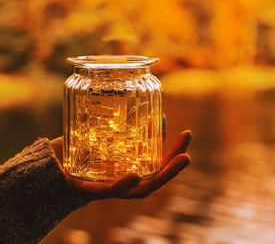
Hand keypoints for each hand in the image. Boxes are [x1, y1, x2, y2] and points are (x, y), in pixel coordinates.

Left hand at [50, 130, 191, 200]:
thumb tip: (157, 115)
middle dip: (174, 167)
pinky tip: (135, 175)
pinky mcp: (93, 190)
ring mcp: (112, 187)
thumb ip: (134, 130)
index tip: (187, 134)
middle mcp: (127, 181)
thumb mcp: (113, 137)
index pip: (160, 162)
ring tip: (174, 164)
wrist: (55, 163)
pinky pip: (111, 190)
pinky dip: (125, 184)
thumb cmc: (87, 150)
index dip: (176, 151)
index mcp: (134, 168)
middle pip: (156, 178)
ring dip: (159, 178)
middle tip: (188, 155)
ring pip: (141, 190)